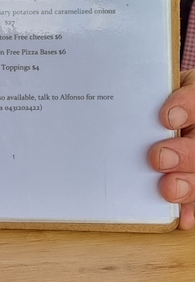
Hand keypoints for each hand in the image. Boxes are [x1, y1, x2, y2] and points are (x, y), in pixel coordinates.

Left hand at [149, 69, 194, 228]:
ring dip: (187, 184)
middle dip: (184, 154)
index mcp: (191, 99)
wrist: (157, 99)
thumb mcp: (148, 83)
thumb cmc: (151, 92)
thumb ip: (140, 90)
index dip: (185, 107)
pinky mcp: (190, 173)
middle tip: (158, 158)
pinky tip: (181, 218)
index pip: (194, 98)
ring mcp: (194, 151)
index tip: (165, 118)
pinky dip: (190, 208)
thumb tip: (114, 90)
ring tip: (168, 190)